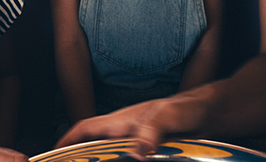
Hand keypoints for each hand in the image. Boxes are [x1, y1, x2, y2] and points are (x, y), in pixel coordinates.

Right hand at [55, 95, 208, 158]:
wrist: (212, 113)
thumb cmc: (189, 108)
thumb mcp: (170, 115)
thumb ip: (153, 129)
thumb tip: (137, 152)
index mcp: (122, 120)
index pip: (86, 128)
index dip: (67, 140)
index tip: (53, 154)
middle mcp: (125, 131)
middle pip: (94, 145)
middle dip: (79, 156)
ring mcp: (137, 141)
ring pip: (111, 155)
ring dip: (100, 160)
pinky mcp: (150, 150)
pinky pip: (129, 159)